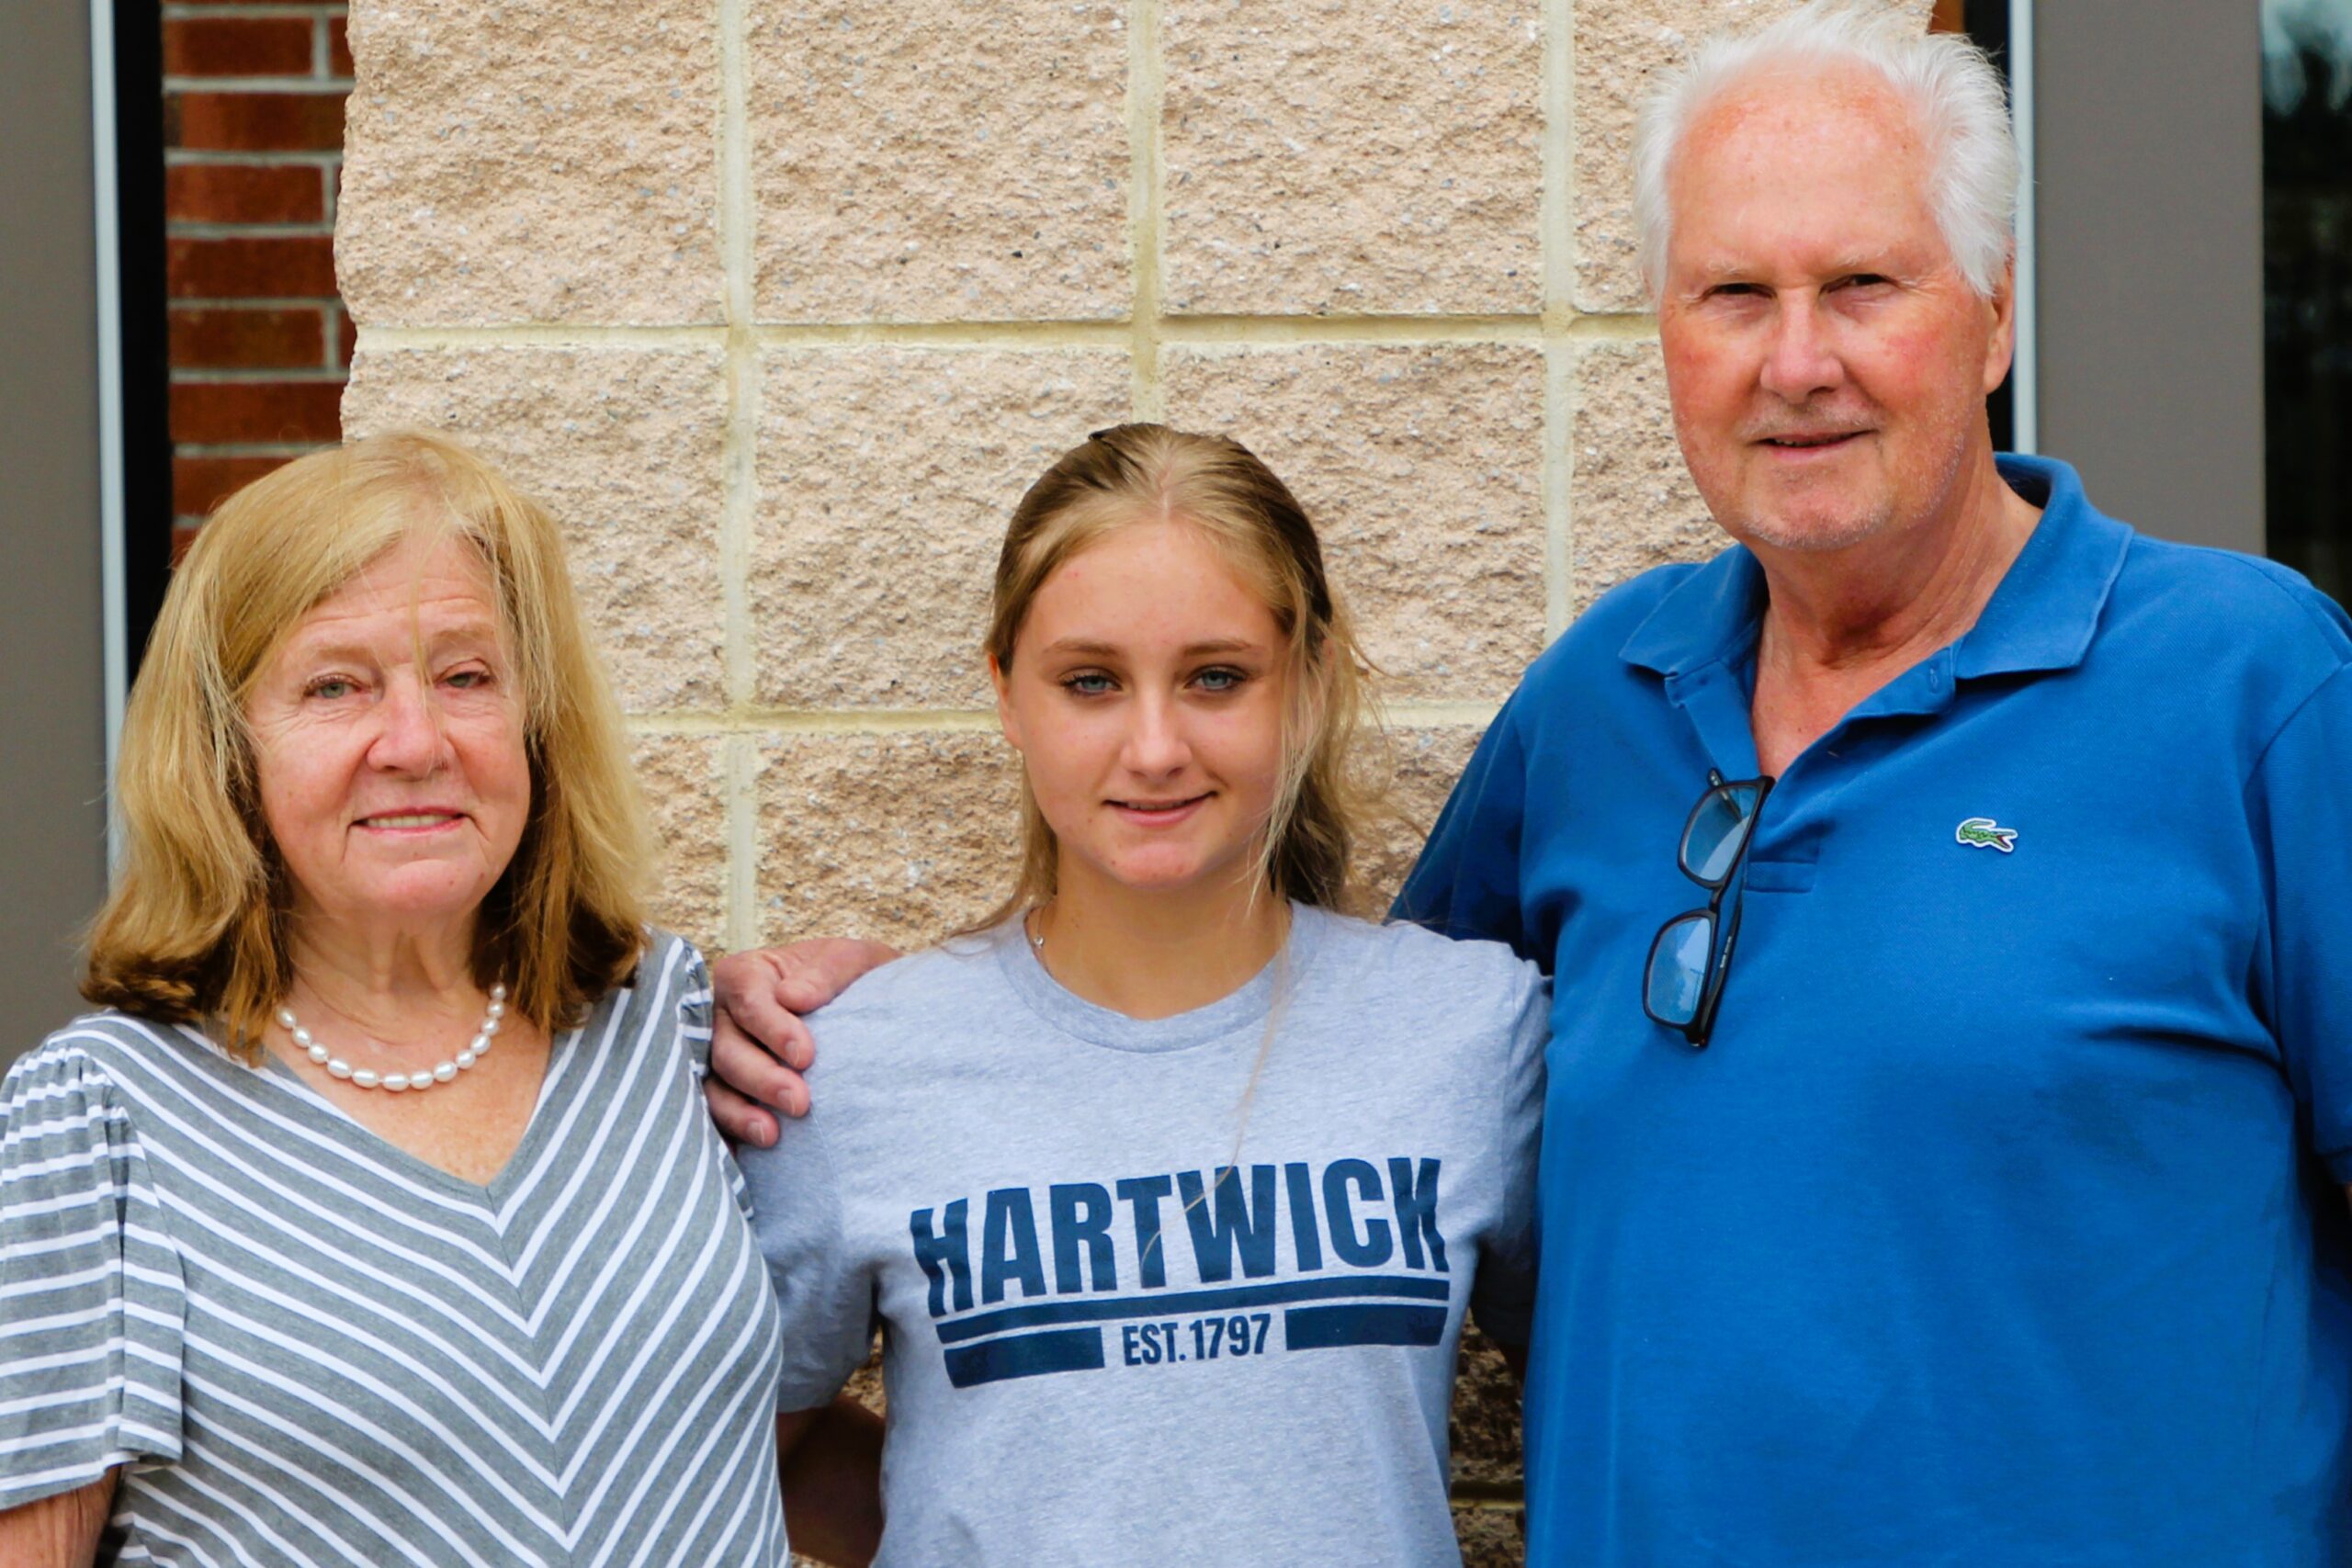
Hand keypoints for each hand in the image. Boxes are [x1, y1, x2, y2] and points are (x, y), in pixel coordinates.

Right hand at [704, 938, 898, 1146]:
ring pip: (713, 1086)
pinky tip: (741, 1156)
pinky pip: (715, 1116)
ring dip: (738, 1113)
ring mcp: (720, 1057)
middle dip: (760, 1077)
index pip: (747, 999)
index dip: (771, 1027)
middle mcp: (723, 1016)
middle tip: (800, 1103)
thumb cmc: (853, 981)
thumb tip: (792, 997)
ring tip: (772, 1136)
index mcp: (747, 975)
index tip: (806, 1055)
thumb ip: (825, 973)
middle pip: (725, 1048)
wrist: (864, 1013)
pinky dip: (727, 1134)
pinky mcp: (727, 1092)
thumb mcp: (851, 962)